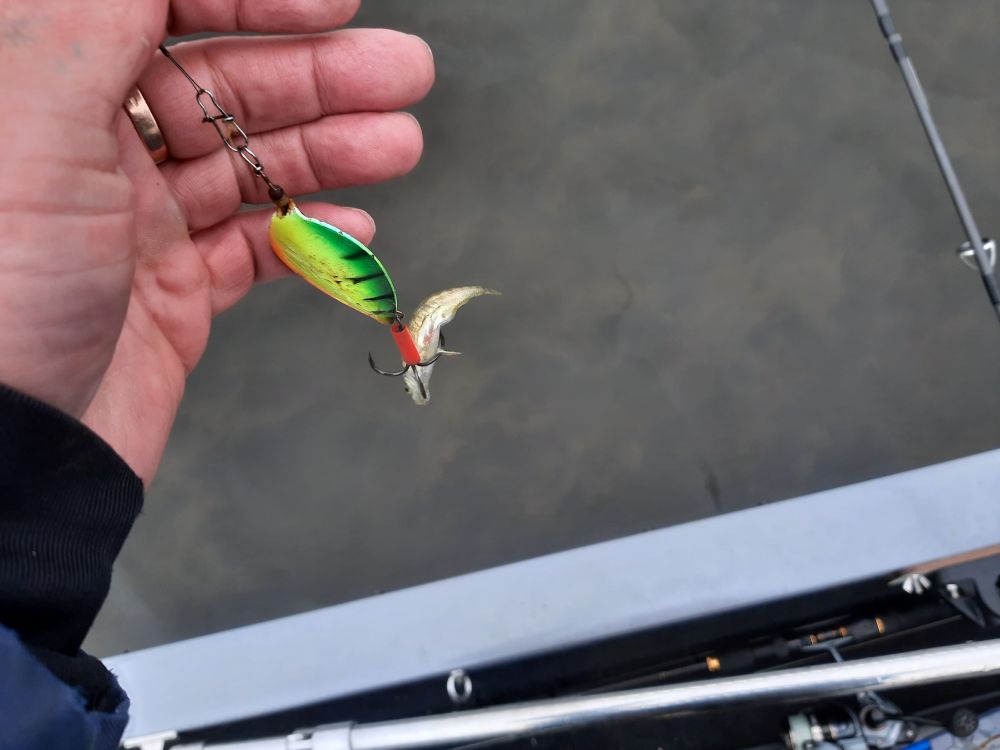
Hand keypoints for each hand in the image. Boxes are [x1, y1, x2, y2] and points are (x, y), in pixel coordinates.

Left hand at [0, 0, 433, 480]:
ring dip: (332, 151)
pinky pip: (254, 249)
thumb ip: (97, 14)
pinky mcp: (170, 290)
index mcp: (42, 83)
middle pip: (223, 83)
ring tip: (398, 144)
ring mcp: (134, 221)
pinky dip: (309, 238)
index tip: (333, 3)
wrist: (2, 451)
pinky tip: (353, 229)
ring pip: (251, 166)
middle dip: (319, 75)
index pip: (161, 6)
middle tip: (402, 73)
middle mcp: (87, 145)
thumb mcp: (28, 117)